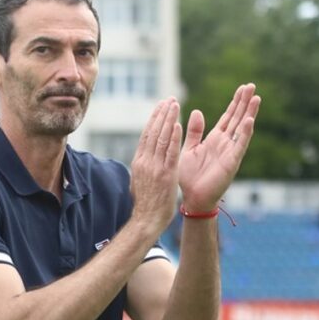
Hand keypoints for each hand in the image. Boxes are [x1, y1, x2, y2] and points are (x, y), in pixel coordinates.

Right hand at [130, 98, 182, 233]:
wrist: (146, 220)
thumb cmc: (146, 204)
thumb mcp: (140, 180)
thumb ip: (143, 166)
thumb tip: (143, 158)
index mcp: (139, 161)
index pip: (147, 135)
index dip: (154, 119)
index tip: (161, 106)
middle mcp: (145, 161)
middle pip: (153, 131)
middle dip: (162, 113)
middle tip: (170, 99)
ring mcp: (155, 167)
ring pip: (162, 138)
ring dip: (169, 119)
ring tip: (175, 104)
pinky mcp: (165, 174)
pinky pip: (170, 152)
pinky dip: (174, 137)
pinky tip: (178, 125)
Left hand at [178, 84, 260, 212]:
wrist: (192, 197)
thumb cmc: (190, 176)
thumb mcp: (189, 148)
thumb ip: (195, 131)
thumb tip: (196, 111)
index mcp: (215, 139)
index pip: (228, 117)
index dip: (235, 102)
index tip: (243, 88)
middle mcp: (225, 143)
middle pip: (238, 118)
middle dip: (245, 102)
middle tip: (252, 86)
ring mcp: (230, 152)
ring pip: (242, 128)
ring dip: (249, 113)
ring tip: (256, 97)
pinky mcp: (231, 162)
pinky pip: (240, 145)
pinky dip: (245, 133)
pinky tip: (250, 120)